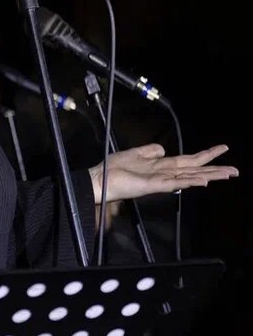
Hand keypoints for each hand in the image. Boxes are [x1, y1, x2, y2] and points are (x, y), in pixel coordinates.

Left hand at [89, 143, 237, 202]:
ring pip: (190, 178)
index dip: (206, 155)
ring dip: (209, 176)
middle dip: (216, 170)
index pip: (189, 160)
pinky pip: (175, 184)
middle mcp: (165, 173)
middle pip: (195, 170)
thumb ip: (150, 151)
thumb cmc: (114, 169)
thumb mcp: (135, 153)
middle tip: (235, 170)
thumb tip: (163, 148)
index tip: (223, 148)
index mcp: (162, 165)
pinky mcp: (154, 186)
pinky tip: (202, 181)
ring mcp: (161, 181)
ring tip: (227, 175)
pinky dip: (189, 182)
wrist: (99, 180)